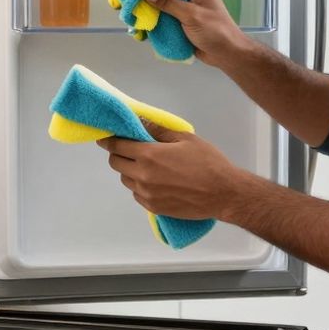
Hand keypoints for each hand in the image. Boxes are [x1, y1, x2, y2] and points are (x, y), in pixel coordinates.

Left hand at [96, 119, 251, 221]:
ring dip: (129, 170)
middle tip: (130, 149)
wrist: (223, 193)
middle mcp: (142, 176)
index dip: (109, 140)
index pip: (117, 146)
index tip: (105, 137)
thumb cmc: (207, 162)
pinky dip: (140, 185)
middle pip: (116, 163)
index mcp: (149, 155)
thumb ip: (158, 130)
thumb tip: (139, 122)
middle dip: (118, 154)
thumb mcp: (185, 138)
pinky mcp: (153, 208)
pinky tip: (155, 181)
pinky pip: (136, 194)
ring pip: (125, 179)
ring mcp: (147, 194)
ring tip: (146, 165)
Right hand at [144, 0, 249, 68]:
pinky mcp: (181, 20)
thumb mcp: (191, 15)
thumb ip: (169, 3)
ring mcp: (185, 6)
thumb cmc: (215, 31)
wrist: (226, 54)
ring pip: (163, 3)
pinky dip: (155, 19)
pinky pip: (165, 16)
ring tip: (132, 10)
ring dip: (150, 9)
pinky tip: (141, 22)